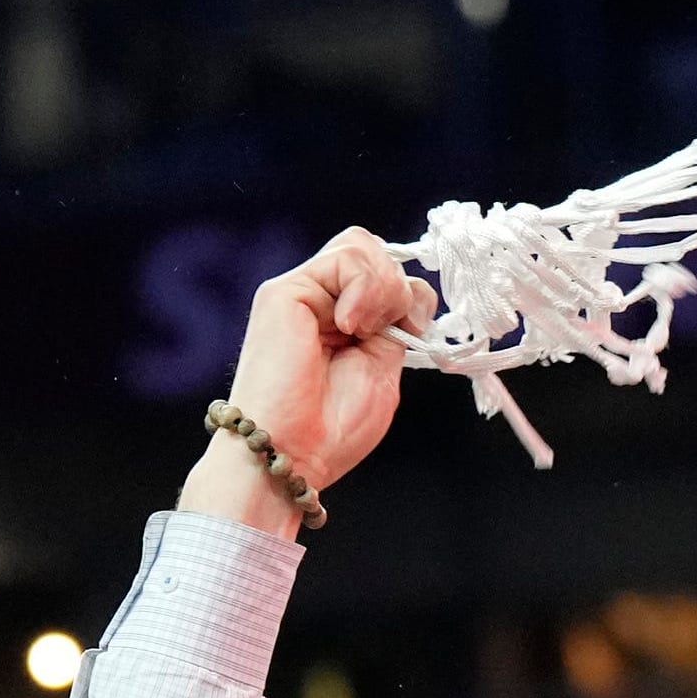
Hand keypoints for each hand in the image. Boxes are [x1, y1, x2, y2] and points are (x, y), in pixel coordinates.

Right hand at [178, 227, 434, 537]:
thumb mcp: (383, 367)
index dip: (409, 296)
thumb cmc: (334, 426)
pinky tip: (351, 325)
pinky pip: (346, 257)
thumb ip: (396, 325)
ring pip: (362, 245)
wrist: (294, 452)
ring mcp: (301, 292)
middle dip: (398, 287)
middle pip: (372, 251)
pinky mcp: (285, 291)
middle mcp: (320, 300)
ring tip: (364, 331)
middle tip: (388, 332)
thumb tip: (412, 289)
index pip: (385, 274)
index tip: (412, 335)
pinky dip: (366, 289)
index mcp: (344, 320)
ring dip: (384, 289)